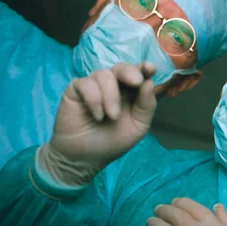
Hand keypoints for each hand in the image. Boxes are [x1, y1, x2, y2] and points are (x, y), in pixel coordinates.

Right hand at [40, 62, 156, 185]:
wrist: (86, 157)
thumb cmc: (113, 141)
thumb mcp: (138, 126)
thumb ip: (146, 105)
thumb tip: (150, 83)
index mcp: (130, 92)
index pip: (138, 74)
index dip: (144, 68)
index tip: (150, 68)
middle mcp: (113, 85)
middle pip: (121, 68)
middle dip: (130, 72)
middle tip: (136, 81)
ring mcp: (94, 85)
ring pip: (104, 75)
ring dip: (112, 96)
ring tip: (112, 116)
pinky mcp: (76, 89)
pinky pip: (86, 84)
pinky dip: (94, 99)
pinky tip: (98, 116)